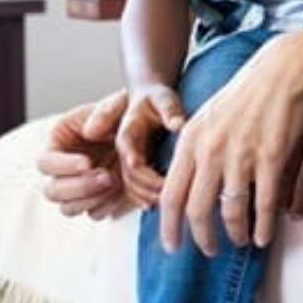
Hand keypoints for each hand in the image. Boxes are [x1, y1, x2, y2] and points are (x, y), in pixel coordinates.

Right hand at [38, 90, 131, 218]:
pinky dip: (107, 206)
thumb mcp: (119, 104)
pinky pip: (94, 213)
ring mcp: (78, 187)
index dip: (63, 166)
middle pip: (53, 192)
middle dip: (80, 187)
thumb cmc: (128, 111)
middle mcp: (62, 169)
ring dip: (92, 200)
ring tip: (117, 182)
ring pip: (69, 208)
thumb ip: (105, 112)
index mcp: (58, 142)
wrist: (149, 129)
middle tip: (108, 177)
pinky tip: (124, 191)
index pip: (45, 162)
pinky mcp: (97, 199)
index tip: (87, 163)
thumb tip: (89, 132)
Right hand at [116, 83, 186, 208]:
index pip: (128, 148)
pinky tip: (158, 204)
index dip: (136, 161)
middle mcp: (124, 150)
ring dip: (145, 195)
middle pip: (128, 174)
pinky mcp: (133, 170)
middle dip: (146, 185)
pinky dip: (143, 198)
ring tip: (166, 200)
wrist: (149, 100)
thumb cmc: (157, 98)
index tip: (151, 174)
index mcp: (128, 131)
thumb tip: (179, 125)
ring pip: (129, 186)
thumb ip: (170, 110)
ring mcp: (127, 161)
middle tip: (168, 191)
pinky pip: (132, 190)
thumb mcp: (163, 99)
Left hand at [159, 31, 302, 255]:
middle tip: (210, 250)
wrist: (283, 71)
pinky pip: (264, 204)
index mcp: (191, 141)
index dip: (170, 228)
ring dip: (235, 234)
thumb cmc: (246, 93)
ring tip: (240, 241)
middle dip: (202, 239)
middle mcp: (212, 151)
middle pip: (198, 211)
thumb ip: (193, 149)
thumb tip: (183, 183)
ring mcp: (242, 155)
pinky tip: (264, 236)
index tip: (173, 246)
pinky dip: (263, 226)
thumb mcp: (208, 116)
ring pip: (231, 212)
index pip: (171, 196)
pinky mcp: (271, 158)